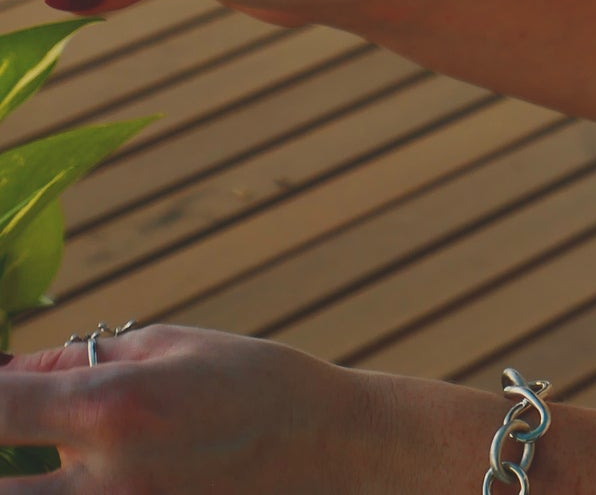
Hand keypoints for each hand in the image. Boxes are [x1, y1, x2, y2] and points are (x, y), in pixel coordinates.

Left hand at [0, 322, 395, 492]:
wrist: (331, 454)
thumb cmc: (254, 384)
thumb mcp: (172, 346)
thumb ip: (79, 361)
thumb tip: (7, 372)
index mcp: (113, 409)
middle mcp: (108, 484)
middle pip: (0, 490)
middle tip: (14, 437)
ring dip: (31, 486)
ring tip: (45, 463)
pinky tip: (83, 481)